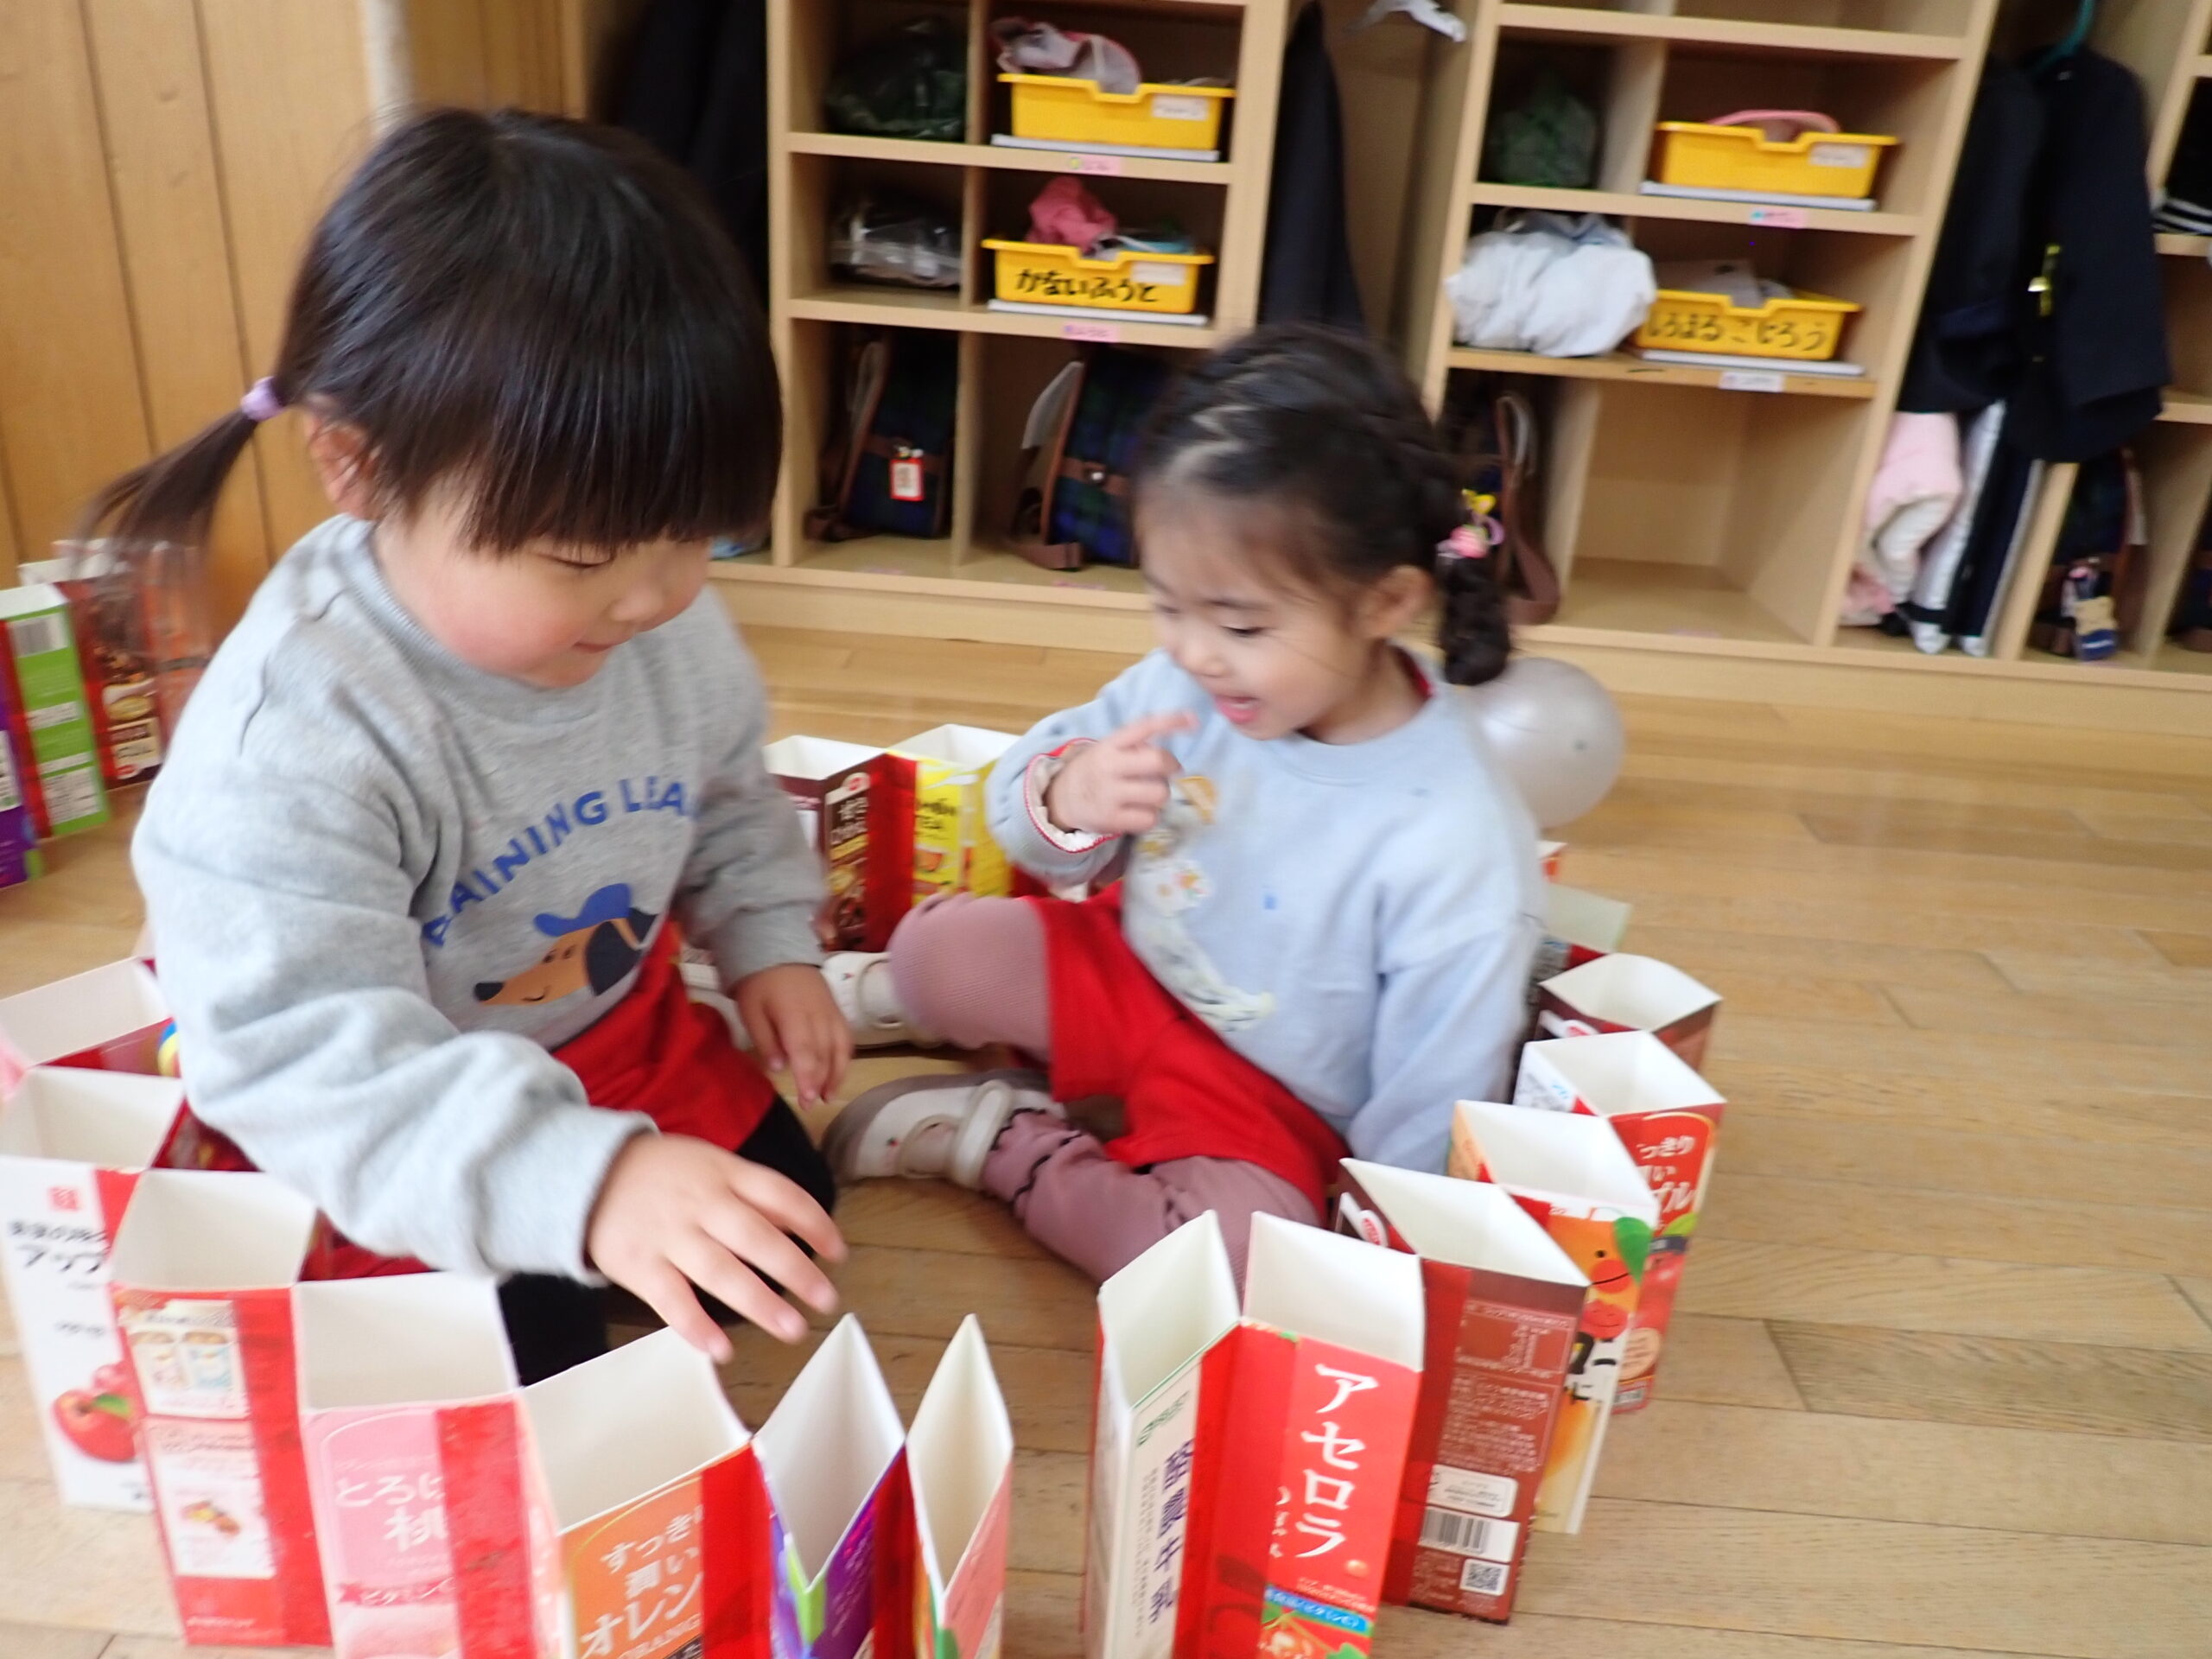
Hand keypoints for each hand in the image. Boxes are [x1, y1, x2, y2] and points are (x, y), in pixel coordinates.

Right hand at [586, 1132, 845, 1356]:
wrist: (586, 1174)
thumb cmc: (664, 1174)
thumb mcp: (711, 1165)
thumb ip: (753, 1193)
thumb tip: (801, 1225)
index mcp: (725, 1173)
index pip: (781, 1195)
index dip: (814, 1224)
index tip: (838, 1253)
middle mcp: (701, 1203)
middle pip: (756, 1237)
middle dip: (796, 1270)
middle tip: (827, 1300)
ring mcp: (669, 1235)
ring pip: (720, 1272)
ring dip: (760, 1303)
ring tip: (793, 1330)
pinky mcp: (638, 1265)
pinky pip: (671, 1301)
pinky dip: (697, 1327)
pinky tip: (723, 1350)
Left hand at [735, 963, 850, 1107]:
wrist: (777, 949)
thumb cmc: (759, 983)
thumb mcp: (751, 1011)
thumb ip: (766, 1040)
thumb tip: (780, 1068)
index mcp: (795, 1015)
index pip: (806, 1052)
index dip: (809, 1078)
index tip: (807, 1100)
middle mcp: (819, 1015)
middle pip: (825, 1053)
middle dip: (821, 1082)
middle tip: (812, 1105)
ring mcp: (831, 1012)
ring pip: (841, 1047)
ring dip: (837, 1073)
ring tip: (829, 1096)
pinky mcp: (836, 1010)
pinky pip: (846, 1036)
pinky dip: (845, 1057)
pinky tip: (838, 1072)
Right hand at [1044, 713, 1195, 837]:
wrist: (1061, 799)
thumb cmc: (1096, 771)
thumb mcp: (1108, 750)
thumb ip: (1135, 746)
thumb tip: (1175, 744)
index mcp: (1110, 744)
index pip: (1144, 726)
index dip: (1171, 721)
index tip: (1194, 720)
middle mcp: (1109, 766)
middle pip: (1158, 761)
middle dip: (1172, 767)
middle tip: (1167, 772)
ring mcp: (1109, 794)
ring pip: (1159, 793)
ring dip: (1160, 795)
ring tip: (1148, 795)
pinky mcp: (1111, 820)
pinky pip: (1149, 819)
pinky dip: (1150, 816)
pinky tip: (1138, 812)